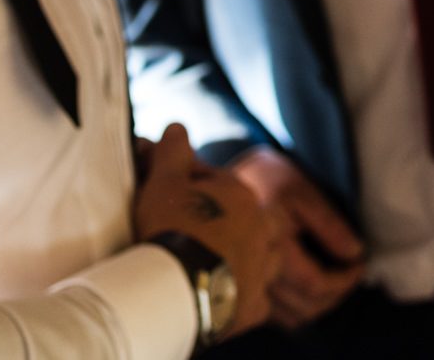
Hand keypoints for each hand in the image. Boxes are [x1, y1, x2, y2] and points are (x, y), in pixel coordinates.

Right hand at [133, 124, 277, 337]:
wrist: (177, 287)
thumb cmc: (171, 228)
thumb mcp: (164, 181)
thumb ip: (172, 152)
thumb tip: (177, 127)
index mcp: (242, 197)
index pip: (223, 184)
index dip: (199, 188)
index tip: (178, 198)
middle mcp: (261, 230)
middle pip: (261, 219)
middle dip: (244, 221)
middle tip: (214, 231)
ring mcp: (261, 269)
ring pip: (269, 258)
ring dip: (252, 257)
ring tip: (225, 263)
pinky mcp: (252, 306)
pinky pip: (255, 299)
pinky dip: (242, 297)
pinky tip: (226, 297)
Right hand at [229, 144, 367, 329]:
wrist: (224, 180)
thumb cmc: (268, 181)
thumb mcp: (303, 193)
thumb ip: (329, 225)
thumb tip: (355, 254)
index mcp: (271, 249)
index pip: (314, 284)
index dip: (344, 281)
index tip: (360, 265)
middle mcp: (255, 275)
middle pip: (304, 308)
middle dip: (336, 295)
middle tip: (351, 273)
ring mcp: (245, 286)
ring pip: (290, 317)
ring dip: (319, 305)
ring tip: (335, 280)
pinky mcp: (241, 290)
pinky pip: (275, 314)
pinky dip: (298, 307)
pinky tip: (310, 284)